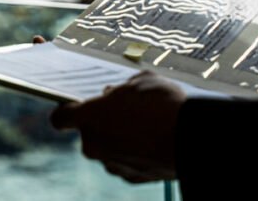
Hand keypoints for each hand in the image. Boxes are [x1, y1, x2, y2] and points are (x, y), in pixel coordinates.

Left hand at [51, 71, 184, 182]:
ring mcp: (112, 163)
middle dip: (101, 122)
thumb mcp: (140, 81)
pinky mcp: (131, 177)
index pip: (61, 117)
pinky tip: (151, 142)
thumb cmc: (164, 105)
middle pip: (88, 132)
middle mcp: (94, 144)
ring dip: (118, 139)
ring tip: (144, 126)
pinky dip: (134, 154)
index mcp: (88, 117)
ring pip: (107, 148)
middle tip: (122, 111)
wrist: (196, 140)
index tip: (76, 106)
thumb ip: (120, 88)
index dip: (68, 111)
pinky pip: (125, 162)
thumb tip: (116, 94)